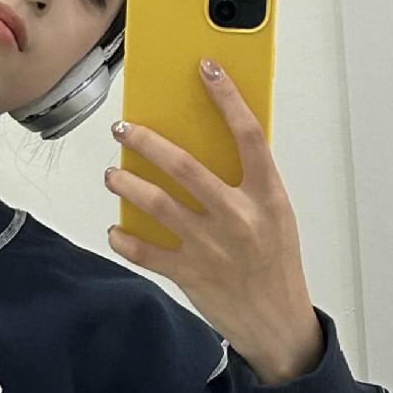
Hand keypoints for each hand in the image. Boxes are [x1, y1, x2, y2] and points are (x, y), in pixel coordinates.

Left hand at [104, 57, 324, 382]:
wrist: (279, 324)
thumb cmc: (276, 265)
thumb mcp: (276, 217)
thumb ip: (247, 185)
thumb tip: (207, 148)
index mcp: (267, 197)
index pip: (248, 134)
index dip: (227, 97)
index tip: (206, 68)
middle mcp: (239, 217)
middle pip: (185, 166)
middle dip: (147, 141)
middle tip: (125, 129)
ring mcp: (212, 246)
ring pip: (157, 203)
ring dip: (127, 183)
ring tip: (113, 174)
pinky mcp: (191, 274)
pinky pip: (146, 252)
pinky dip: (125, 239)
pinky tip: (116, 229)